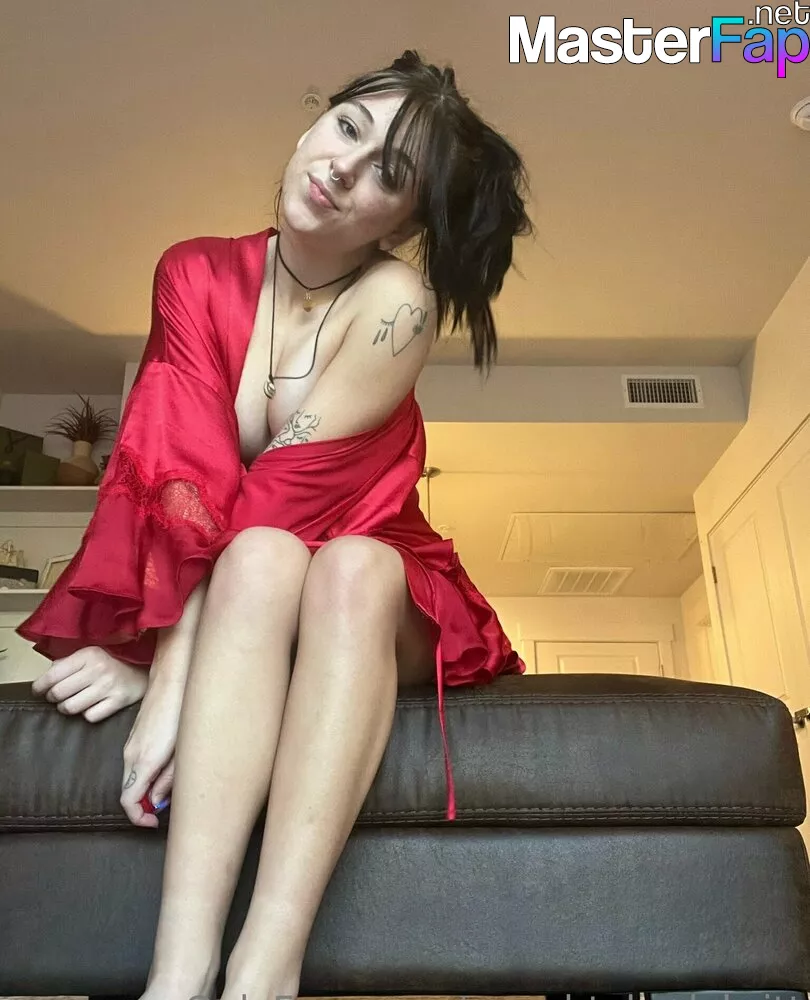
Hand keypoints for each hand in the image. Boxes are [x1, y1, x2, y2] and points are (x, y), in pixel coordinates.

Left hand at [31, 646, 148, 721]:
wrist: (143, 673)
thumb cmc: (111, 664)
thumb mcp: (91, 655)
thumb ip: (67, 663)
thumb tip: (46, 677)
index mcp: (88, 654)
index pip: (52, 676)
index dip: (39, 687)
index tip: (38, 690)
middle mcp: (98, 669)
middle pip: (58, 694)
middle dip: (53, 698)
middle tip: (57, 697)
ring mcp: (109, 686)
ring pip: (70, 708)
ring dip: (67, 708)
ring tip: (72, 702)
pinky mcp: (118, 701)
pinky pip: (89, 717)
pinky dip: (87, 714)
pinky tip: (91, 706)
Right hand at [120, 675, 184, 827]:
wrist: (173, 679)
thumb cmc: (183, 712)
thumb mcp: (182, 751)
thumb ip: (169, 779)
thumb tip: (158, 801)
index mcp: (143, 761)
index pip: (128, 801)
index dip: (138, 817)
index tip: (153, 822)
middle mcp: (131, 755)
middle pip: (127, 792)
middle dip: (142, 806)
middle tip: (164, 810)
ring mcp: (130, 745)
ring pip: (130, 778)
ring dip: (144, 791)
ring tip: (167, 792)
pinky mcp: (134, 737)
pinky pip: (133, 765)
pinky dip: (143, 776)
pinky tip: (163, 772)